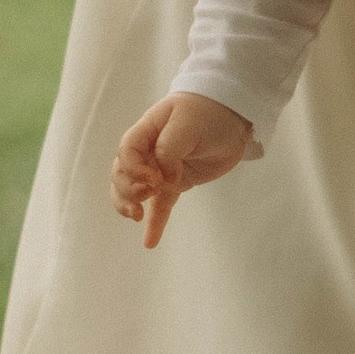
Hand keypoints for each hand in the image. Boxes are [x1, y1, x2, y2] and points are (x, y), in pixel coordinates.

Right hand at [112, 93, 253, 245]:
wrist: (232, 114)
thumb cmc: (207, 111)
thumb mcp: (186, 123)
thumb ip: (170, 149)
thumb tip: (165, 179)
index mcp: (147, 130)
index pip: (126, 151)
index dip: (134, 168)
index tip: (155, 178)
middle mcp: (148, 150)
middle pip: (121, 173)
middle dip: (128, 188)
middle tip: (150, 193)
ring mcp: (161, 168)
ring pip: (133, 191)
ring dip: (129, 205)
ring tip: (138, 216)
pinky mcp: (176, 183)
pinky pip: (161, 206)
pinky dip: (155, 224)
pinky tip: (149, 242)